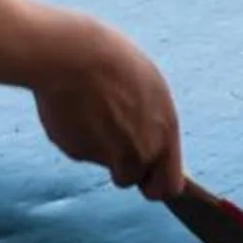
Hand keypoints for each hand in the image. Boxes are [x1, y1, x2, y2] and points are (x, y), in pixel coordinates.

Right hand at [30, 18, 187, 198]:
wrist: (73, 56)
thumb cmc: (115, 63)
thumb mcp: (150, 90)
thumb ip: (154, 124)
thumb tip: (152, 148)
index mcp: (164, 133)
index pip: (169, 186)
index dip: (157, 186)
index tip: (148, 180)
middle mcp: (139, 152)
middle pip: (132, 180)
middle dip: (125, 168)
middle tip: (114, 141)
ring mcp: (107, 156)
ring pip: (105, 164)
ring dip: (100, 149)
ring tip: (94, 113)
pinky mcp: (77, 152)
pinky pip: (81, 150)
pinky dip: (78, 136)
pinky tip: (76, 108)